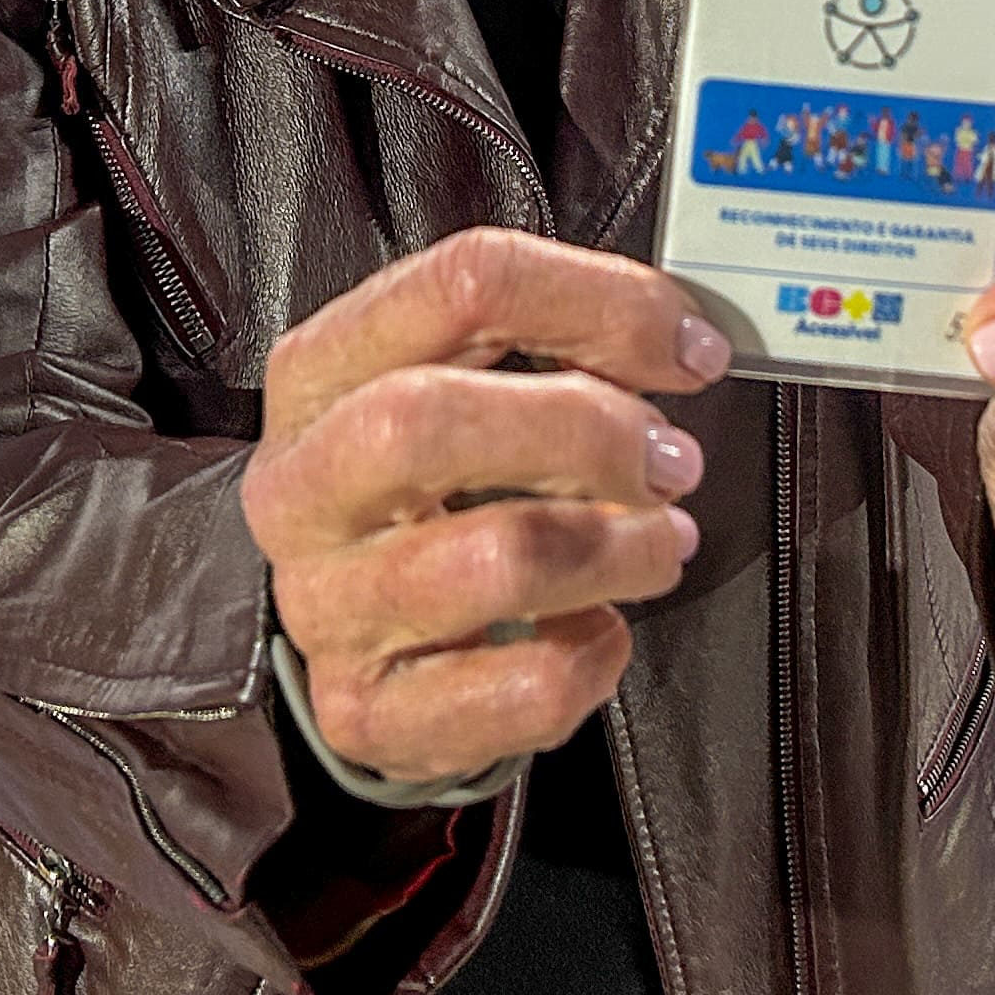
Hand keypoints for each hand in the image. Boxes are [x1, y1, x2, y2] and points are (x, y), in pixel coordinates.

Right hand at [241, 228, 718, 789]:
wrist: (358, 627)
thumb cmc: (430, 488)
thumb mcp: (461, 385)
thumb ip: (553, 341)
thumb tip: (683, 339)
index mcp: (323, 370)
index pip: (462, 284)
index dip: (602, 304)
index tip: (690, 346)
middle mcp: (304, 484)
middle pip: (428, 418)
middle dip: (587, 431)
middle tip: (670, 459)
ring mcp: (327, 603)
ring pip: (494, 560)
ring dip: (617, 548)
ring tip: (657, 543)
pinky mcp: (369, 709)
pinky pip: (518, 688)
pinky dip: (591, 656)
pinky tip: (597, 630)